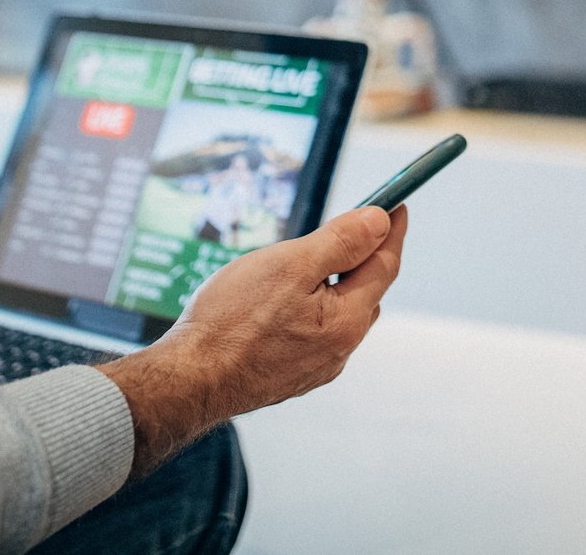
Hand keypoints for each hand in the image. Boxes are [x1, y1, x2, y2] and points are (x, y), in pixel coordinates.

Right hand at [97, 204, 407, 478]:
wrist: (189, 380)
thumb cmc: (233, 321)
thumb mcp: (291, 265)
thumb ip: (341, 242)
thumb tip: (380, 222)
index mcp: (347, 321)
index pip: (385, 265)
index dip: (391, 231)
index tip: (396, 205)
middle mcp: (339, 349)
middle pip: (365, 290)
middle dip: (362, 256)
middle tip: (349, 225)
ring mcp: (315, 366)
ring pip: (338, 313)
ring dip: (333, 285)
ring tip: (307, 263)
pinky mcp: (291, 375)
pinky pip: (315, 333)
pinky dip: (311, 309)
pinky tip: (283, 301)